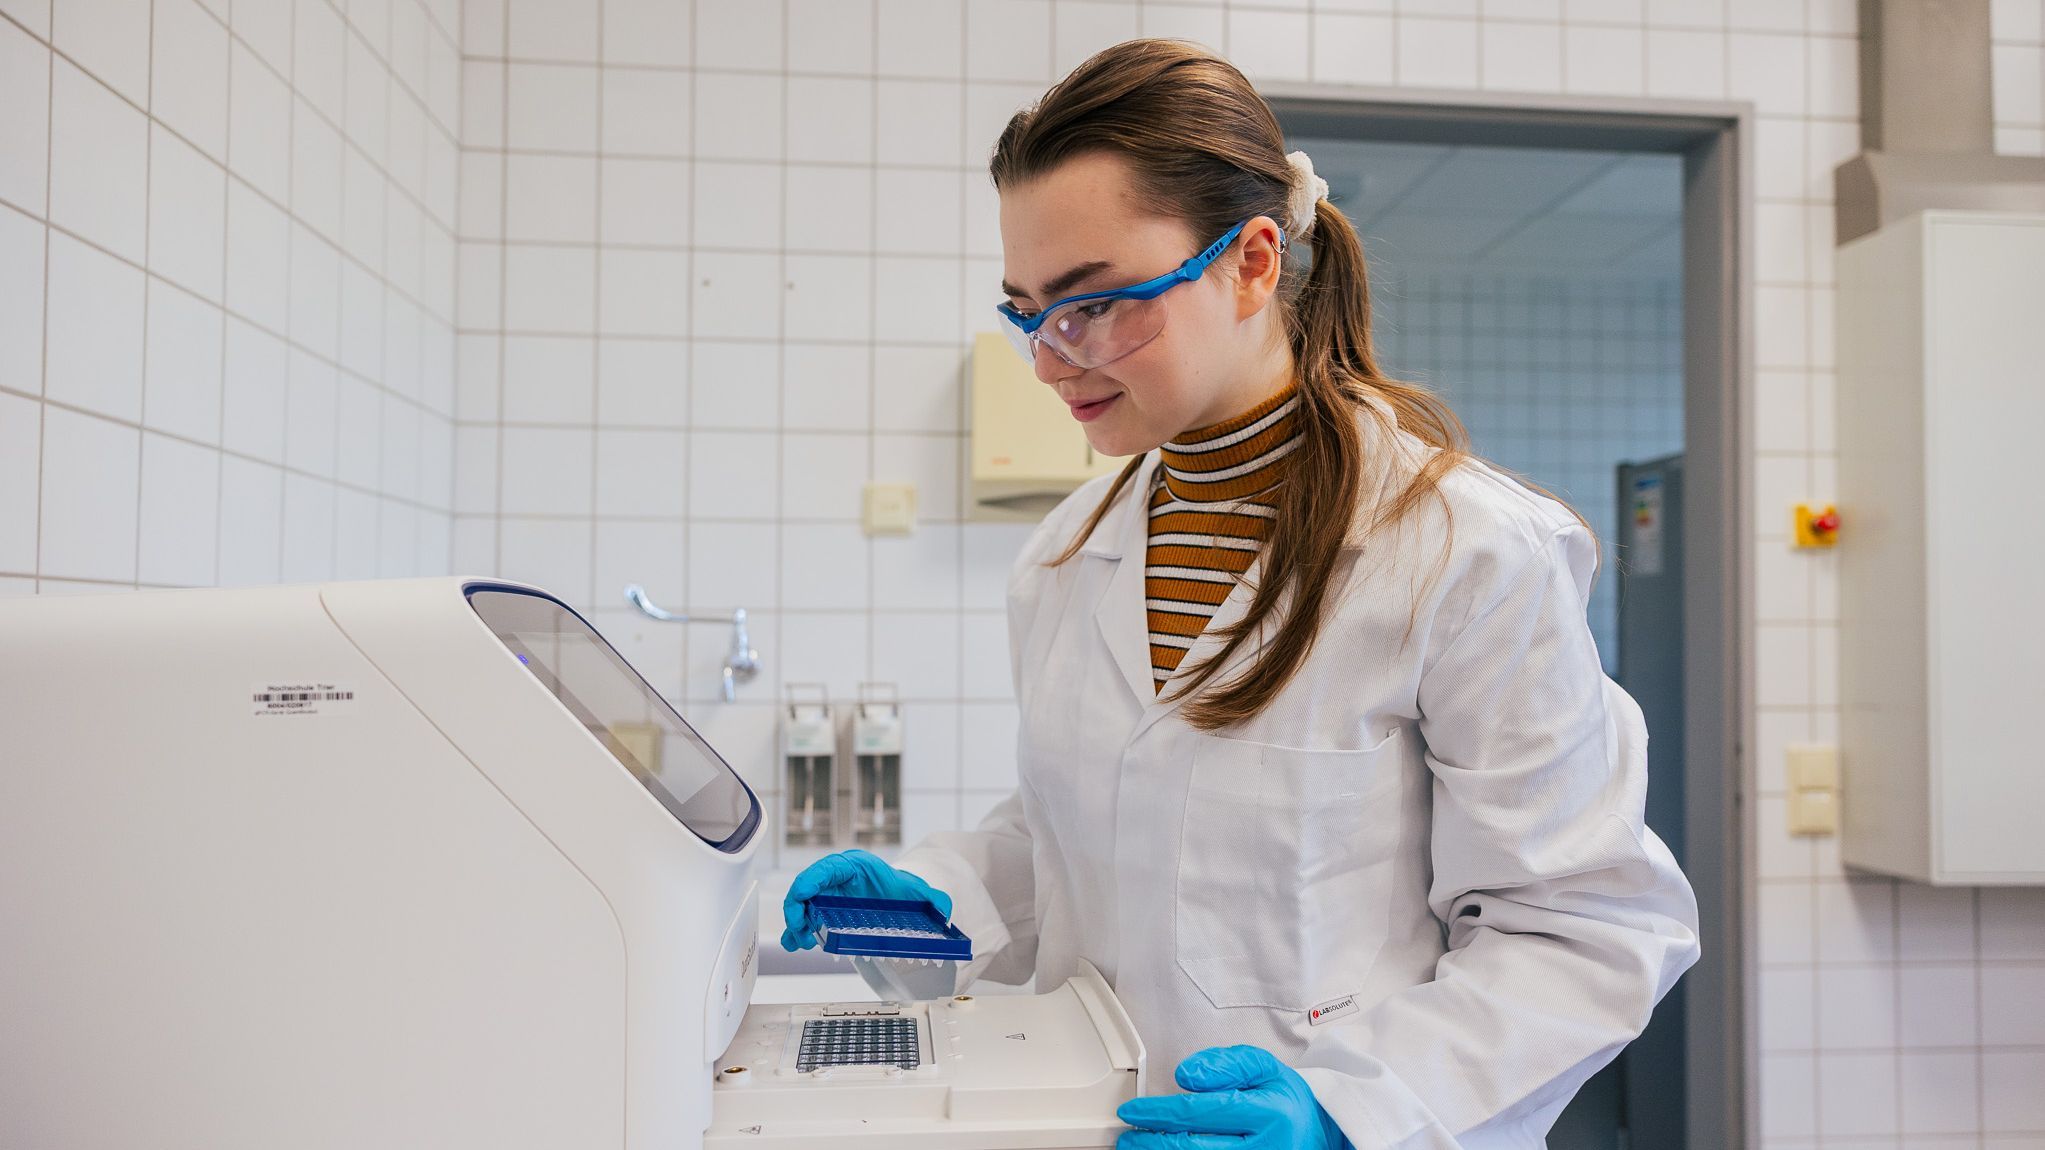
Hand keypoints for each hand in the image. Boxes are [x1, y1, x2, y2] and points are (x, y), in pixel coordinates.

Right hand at [778, 849, 952, 951]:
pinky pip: (807, 917)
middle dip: (799, 908)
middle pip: (809, 887)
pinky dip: (799, 929)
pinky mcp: (825, 909)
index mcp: (857, 866)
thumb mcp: (919, 894)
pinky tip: (796, 943)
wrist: (899, 898)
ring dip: (797, 922)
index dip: (813, 879)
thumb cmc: (902, 891)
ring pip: (804, 904)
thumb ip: (933, 901)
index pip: (830, 867)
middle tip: (800, 931)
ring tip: (799, 942)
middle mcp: (838, 878)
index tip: (803, 894)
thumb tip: (944, 910)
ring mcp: (829, 894)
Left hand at [1117, 1045, 1347, 1149]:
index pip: (1201, 1112)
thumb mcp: (1266, 1069)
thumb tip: (1185, 1076)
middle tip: (1127, 1137)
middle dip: (1151, 1142)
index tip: (1134, 1111)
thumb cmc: (1288, 1102)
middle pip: (1193, 1148)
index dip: (1160, 1113)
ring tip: (1136, 1149)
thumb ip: (1227, 1064)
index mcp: (1269, 1113)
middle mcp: (1264, 1148)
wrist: (1321, 1135)